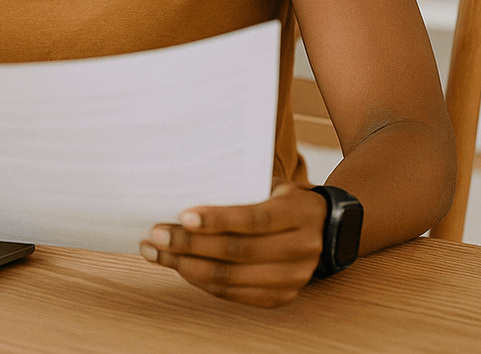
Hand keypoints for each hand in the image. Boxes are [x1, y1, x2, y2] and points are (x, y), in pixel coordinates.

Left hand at [139, 180, 327, 306]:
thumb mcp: (270, 183)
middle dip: (190, 245)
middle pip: (237, 252)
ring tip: (156, 252)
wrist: (325, 227)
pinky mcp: (281, 297)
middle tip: (156, 235)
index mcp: (300, 213)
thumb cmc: (284, 198)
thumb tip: (181, 189)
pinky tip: (179, 266)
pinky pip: (234, 294)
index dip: (217, 220)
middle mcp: (302, 248)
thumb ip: (238, 188)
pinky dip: (202, 281)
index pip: (254, 220)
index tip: (182, 216)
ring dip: (187, 266)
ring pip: (231, 277)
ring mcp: (294, 278)